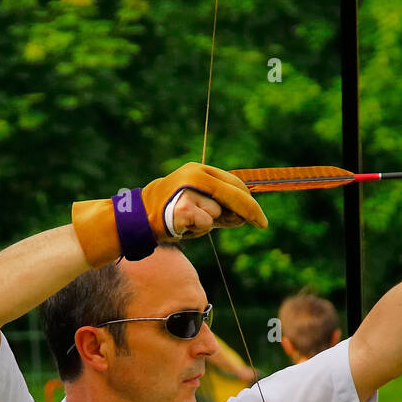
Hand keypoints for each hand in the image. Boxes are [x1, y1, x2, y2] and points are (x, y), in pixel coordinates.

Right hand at [72, 162, 266, 267]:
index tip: (260, 218)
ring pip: (217, 212)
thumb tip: (244, 217)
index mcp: (200, 171)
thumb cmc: (171, 214)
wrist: (139, 218)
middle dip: (249, 210)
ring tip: (190, 223)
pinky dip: (198, 230)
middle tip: (262, 224)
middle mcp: (196, 175)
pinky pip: (205, 223)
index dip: (249, 201)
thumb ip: (221, 210)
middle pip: (233, 193)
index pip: (233, 184)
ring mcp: (188, 189)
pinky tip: (183, 227)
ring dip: (209, 223)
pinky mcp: (182, 205)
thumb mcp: (199, 207)